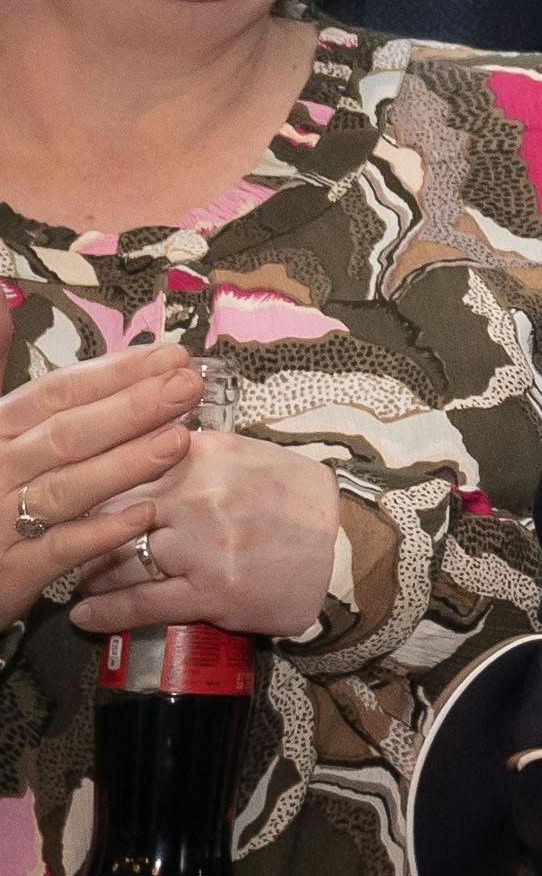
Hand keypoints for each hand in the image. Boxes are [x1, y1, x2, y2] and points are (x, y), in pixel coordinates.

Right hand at [1, 349, 203, 628]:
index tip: (170, 355)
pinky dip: (99, 531)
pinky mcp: (9, 572)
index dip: (114, 373)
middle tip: (189, 386)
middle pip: (65, 435)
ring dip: (123, 464)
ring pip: (64, 489)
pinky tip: (143, 514)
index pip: (55, 394)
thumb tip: (5, 303)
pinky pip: (58, 550)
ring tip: (179, 440)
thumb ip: (11, 379)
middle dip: (131, 408)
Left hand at [70, 430, 344, 642]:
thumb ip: (193, 451)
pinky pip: (141, 602)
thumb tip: (141, 444)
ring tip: (78, 579)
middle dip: (83, 531)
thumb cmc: (296, 500)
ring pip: (118, 559)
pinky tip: (85, 616)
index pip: (125, 463)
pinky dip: (105, 612)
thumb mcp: (248, 455)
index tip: (76, 495)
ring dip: (89, 573)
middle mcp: (199, 496)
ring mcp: (203, 545)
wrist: (350, 547)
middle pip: (112, 512)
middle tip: (67, 542)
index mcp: (206, 455)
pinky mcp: (211, 591)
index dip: (93, 483)